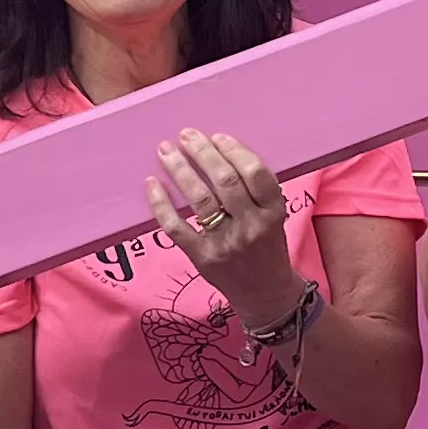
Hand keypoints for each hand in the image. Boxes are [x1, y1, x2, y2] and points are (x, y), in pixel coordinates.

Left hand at [142, 128, 303, 330]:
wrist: (265, 293)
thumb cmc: (267, 247)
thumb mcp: (274, 216)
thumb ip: (255, 190)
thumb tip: (218, 151)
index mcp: (273, 212)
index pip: (255, 173)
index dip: (234, 151)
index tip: (217, 136)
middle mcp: (251, 226)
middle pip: (225, 181)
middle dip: (202, 153)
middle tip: (186, 135)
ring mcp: (226, 243)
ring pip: (199, 199)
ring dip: (180, 170)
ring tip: (166, 150)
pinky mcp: (202, 257)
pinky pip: (177, 227)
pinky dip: (162, 204)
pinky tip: (152, 184)